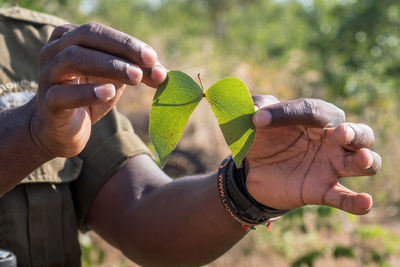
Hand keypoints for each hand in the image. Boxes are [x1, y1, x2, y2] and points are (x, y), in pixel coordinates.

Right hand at [30, 23, 166, 157]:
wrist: (59, 130)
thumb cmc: (88, 99)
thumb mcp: (114, 81)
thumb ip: (136, 73)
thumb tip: (163, 73)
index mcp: (70, 38)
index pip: (102, 34)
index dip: (129, 43)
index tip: (154, 58)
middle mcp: (54, 51)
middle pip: (88, 37)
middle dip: (122, 48)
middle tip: (149, 62)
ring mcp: (48, 76)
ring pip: (73, 59)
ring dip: (109, 66)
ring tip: (135, 77)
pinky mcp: (47, 103)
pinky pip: (64, 94)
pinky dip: (88, 92)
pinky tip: (110, 92)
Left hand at [246, 95, 380, 214]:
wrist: (253, 171)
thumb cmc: (262, 138)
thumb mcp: (255, 117)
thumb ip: (255, 106)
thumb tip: (255, 109)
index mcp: (316, 118)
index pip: (312, 110)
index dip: (286, 113)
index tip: (257, 120)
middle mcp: (331, 140)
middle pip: (361, 134)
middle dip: (357, 133)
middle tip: (343, 133)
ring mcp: (331, 166)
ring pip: (365, 163)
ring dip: (366, 160)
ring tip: (360, 158)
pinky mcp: (323, 190)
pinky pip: (344, 197)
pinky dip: (357, 202)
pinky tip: (365, 202)